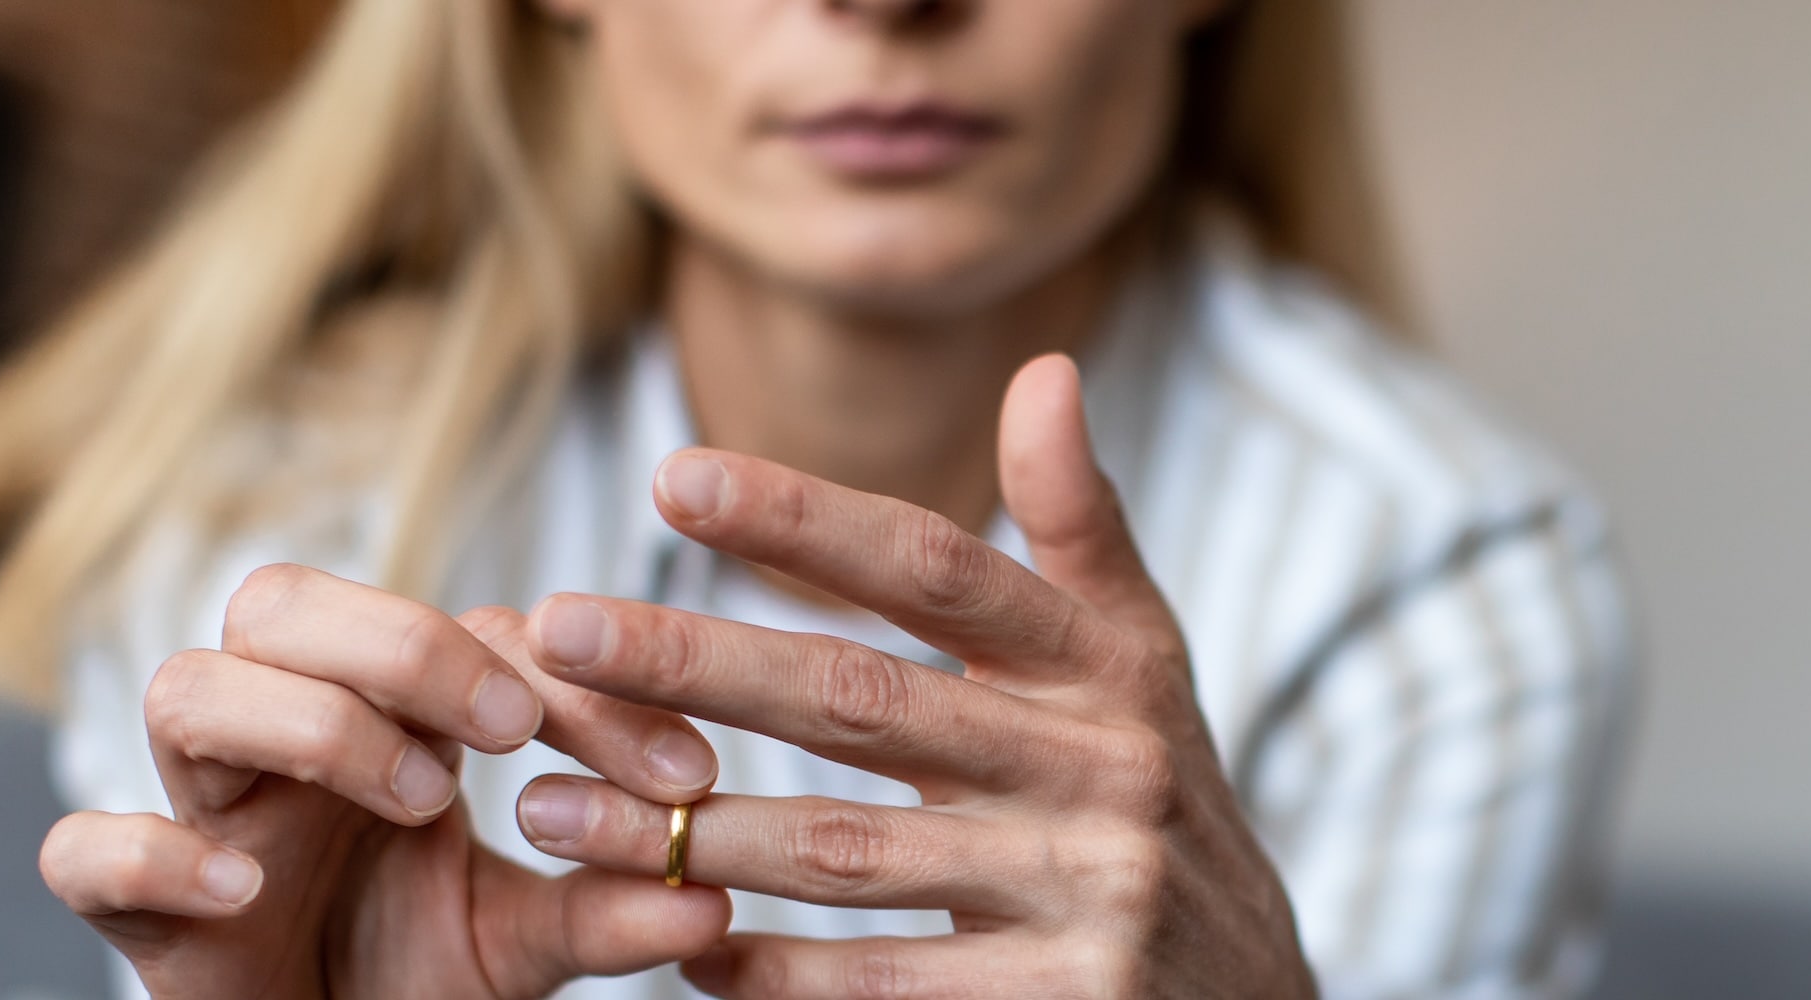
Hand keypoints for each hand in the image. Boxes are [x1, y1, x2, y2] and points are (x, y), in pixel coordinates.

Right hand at [38, 569, 733, 998]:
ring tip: (419, 796)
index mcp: (388, 718)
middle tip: (511, 727)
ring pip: (186, 688)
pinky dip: (153, 854)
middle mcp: (285, 740)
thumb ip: (606, 911)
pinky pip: (86, 852)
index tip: (681, 771)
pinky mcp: (145, 916)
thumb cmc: (417, 973)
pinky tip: (242, 887)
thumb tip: (710, 903)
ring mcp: (207, 817)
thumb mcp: (532, 942)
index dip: (574, 681)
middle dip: (402, 642)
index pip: (467, 634)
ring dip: (309, 722)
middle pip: (281, 603)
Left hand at [512, 355, 1317, 998]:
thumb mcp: (1140, 664)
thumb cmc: (1155, 800)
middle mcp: (1107, 767)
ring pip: (848, 852)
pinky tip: (676, 942)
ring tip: (557, 809)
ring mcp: (1089, 892)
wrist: (1253, 999)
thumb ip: (1080, 528)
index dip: (805, 521)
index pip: (940, 569)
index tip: (673, 477)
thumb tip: (1045, 370)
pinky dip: (772, 971)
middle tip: (557, 630)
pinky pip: (883, 985)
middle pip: (867, 700)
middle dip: (700, 662)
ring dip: (690, 831)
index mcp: (1111, 666)